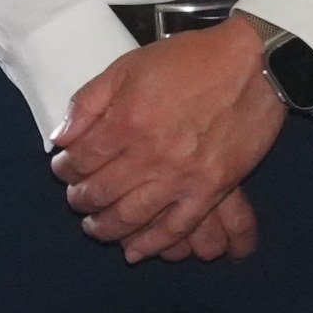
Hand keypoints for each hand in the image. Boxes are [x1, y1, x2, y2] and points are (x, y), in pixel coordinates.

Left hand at [49, 24, 285, 261]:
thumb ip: (87, 102)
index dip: (65, 169)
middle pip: (100, 192)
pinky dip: (152, 244)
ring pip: (131, 217)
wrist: (252, 65)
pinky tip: (134, 251)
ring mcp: (181, 177)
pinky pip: (176, 227)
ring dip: (106, 228)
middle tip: (76, 200)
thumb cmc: (188, 61)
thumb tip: (60, 138)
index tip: (64, 169)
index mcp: (125, 122)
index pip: (80, 160)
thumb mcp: (127, 67)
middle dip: (80, 200)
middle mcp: (149, 155)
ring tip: (95, 227)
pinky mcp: (211, 190)